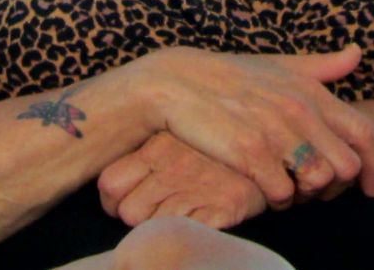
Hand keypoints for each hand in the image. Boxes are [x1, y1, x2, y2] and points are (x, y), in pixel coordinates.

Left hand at [98, 129, 268, 228]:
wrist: (265, 145)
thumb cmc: (210, 147)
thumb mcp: (173, 139)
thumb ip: (144, 158)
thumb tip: (115, 189)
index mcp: (156, 146)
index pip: (109, 182)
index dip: (113, 200)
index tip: (125, 201)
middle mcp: (172, 167)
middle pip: (128, 212)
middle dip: (137, 217)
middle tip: (154, 210)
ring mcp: (197, 189)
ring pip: (154, 228)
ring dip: (162, 227)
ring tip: (178, 214)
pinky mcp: (222, 208)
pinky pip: (187, 234)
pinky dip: (188, 234)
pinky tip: (197, 221)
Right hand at [127, 42, 373, 208]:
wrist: (178, 82)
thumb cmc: (232, 76)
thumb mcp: (280, 65)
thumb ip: (322, 66)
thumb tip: (359, 52)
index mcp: (310, 89)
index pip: (365, 132)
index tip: (372, 187)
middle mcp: (299, 108)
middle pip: (347, 165)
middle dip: (338, 186)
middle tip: (319, 191)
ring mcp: (275, 130)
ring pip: (318, 181)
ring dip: (309, 193)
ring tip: (291, 186)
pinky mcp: (250, 152)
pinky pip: (282, 194)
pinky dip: (279, 199)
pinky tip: (266, 187)